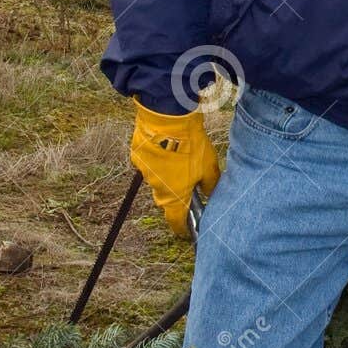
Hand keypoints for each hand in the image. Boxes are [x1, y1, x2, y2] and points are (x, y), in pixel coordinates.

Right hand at [129, 99, 219, 235]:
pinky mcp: (137, 154)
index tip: (185, 230)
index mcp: (173, 195)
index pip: (175, 220)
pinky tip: (167, 144)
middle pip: (166, 197)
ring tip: (179, 155)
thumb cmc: (191, 144)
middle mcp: (156, 187)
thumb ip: (210, 185)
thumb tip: (210, 193)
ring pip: (157, 177)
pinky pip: (148, 161)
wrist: (169, 117)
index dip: (181, 227)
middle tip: (188, 179)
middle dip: (176, 192)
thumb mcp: (209, 166)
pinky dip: (157, 156)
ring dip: (166, 171)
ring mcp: (144, 171)